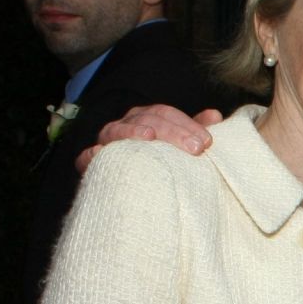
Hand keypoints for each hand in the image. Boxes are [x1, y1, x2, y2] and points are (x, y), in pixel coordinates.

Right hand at [75, 105, 222, 173]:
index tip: (207, 142)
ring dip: (132, 132)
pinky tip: (102, 153)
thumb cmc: (162, 161)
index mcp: (147, 118)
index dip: (186, 124)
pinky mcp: (91, 162)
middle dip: (172, 132)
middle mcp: (126, 124)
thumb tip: (215, 115)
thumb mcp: (180, 146)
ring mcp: (107, 141)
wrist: (133, 190)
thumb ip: (196, 131)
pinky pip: (87, 156)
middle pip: (146, 119)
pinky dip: (93, 153)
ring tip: (149, 137)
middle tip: (196, 149)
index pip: (165, 113)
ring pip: (116, 130)